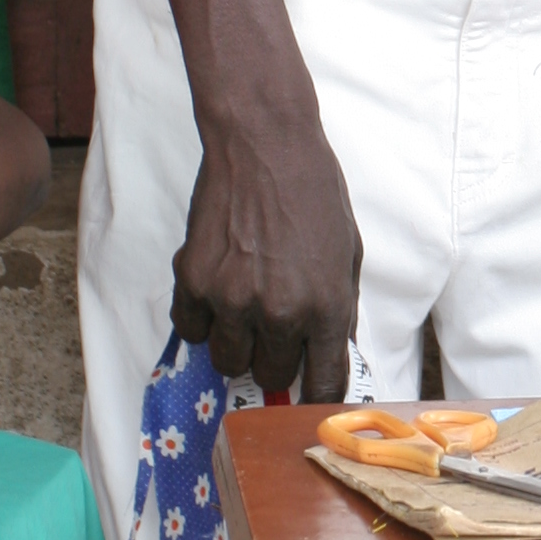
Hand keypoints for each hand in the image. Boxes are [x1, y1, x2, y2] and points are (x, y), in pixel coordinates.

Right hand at [170, 94, 363, 400]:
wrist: (265, 144)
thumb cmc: (315, 193)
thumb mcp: (348, 252)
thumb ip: (339, 309)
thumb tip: (332, 355)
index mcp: (326, 305)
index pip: (324, 383)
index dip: (317, 395)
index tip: (310, 395)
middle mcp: (279, 311)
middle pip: (271, 375)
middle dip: (276, 360)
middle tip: (276, 330)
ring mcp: (232, 299)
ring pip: (228, 361)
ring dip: (238, 342)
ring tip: (246, 305)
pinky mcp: (194, 280)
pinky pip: (192, 330)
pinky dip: (203, 319)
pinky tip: (218, 289)